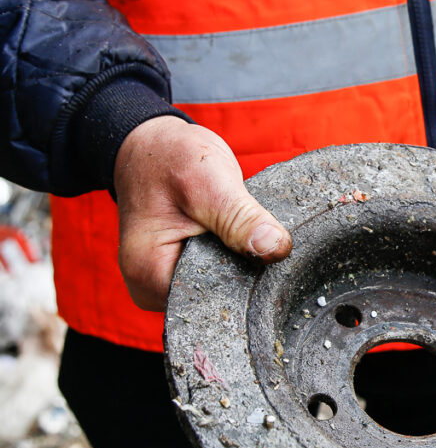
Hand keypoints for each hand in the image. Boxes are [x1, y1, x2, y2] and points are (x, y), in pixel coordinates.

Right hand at [114, 116, 292, 310]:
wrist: (152, 145)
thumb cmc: (168, 159)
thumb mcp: (208, 182)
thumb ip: (240, 218)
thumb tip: (275, 249)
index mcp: (148, 276)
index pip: (212, 302)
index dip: (245, 282)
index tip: (263, 255)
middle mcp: (152, 289)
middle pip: (218, 299)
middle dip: (246, 273)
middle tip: (258, 237)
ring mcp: (166, 283)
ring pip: (222, 287)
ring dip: (242, 263)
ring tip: (244, 232)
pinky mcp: (183, 273)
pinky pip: (220, 274)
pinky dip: (236, 257)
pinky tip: (240, 237)